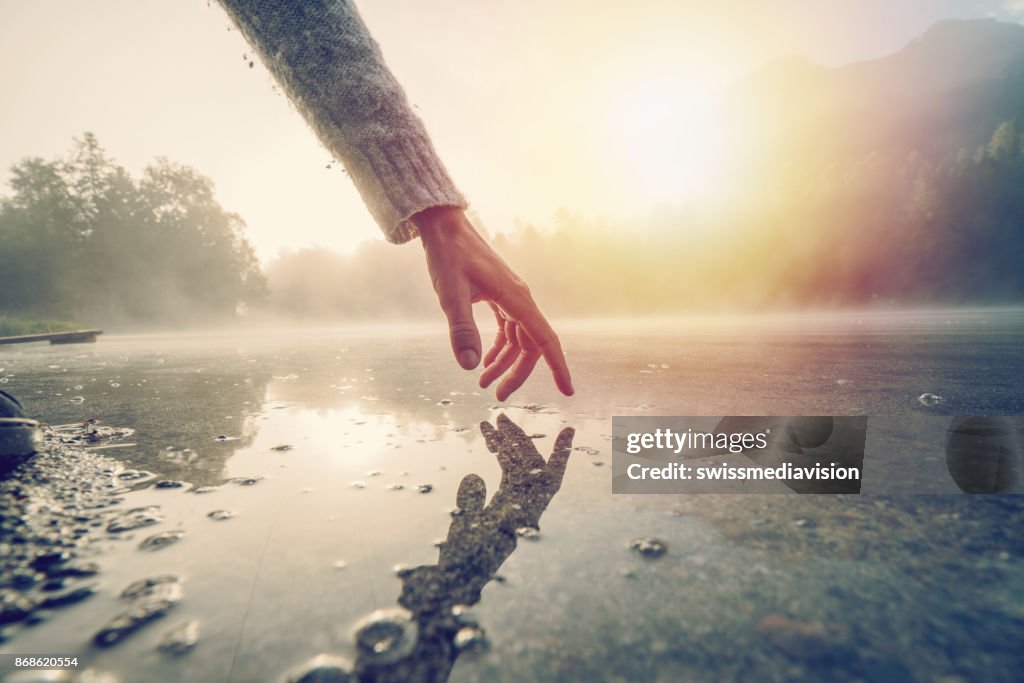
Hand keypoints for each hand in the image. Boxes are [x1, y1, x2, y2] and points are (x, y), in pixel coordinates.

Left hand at [414, 206, 573, 400]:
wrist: (444, 227)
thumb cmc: (448, 255)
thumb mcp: (450, 295)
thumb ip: (462, 330)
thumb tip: (469, 367)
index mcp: (516, 298)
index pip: (545, 339)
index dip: (557, 367)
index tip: (566, 391)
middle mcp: (519, 299)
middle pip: (531, 345)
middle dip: (517, 373)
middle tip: (497, 395)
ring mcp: (511, 297)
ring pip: (518, 339)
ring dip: (505, 363)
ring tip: (483, 382)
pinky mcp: (499, 295)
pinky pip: (508, 328)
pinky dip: (499, 348)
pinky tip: (483, 361)